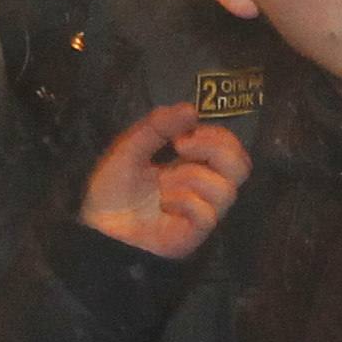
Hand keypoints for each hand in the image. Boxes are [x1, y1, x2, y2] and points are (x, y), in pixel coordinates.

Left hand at [80, 102, 248, 260]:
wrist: (98, 227)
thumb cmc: (113, 189)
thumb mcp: (129, 147)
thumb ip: (157, 126)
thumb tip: (192, 108)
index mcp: (192, 165)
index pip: (230, 147)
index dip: (217, 135)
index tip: (185, 132)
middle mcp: (203, 187)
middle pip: (242, 166)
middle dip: (215, 148)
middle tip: (181, 146)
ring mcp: (201, 211)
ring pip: (225, 190)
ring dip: (190, 178)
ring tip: (164, 185)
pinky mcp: (195, 233)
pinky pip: (207, 213)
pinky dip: (184, 202)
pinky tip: (164, 206)